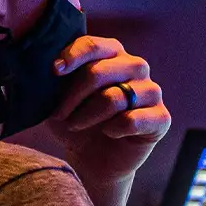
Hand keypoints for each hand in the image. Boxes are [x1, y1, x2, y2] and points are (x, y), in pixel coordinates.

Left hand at [48, 36, 170, 185]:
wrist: (94, 160)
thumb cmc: (75, 122)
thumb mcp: (58, 98)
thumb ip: (55, 79)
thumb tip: (44, 66)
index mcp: (112, 54)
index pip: (94, 45)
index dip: (72, 56)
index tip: (54, 71)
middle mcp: (136, 67)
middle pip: (100, 71)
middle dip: (73, 96)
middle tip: (59, 114)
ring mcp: (151, 92)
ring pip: (114, 97)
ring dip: (87, 115)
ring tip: (76, 125)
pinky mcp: (161, 118)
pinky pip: (133, 120)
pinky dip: (113, 130)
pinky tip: (109, 134)